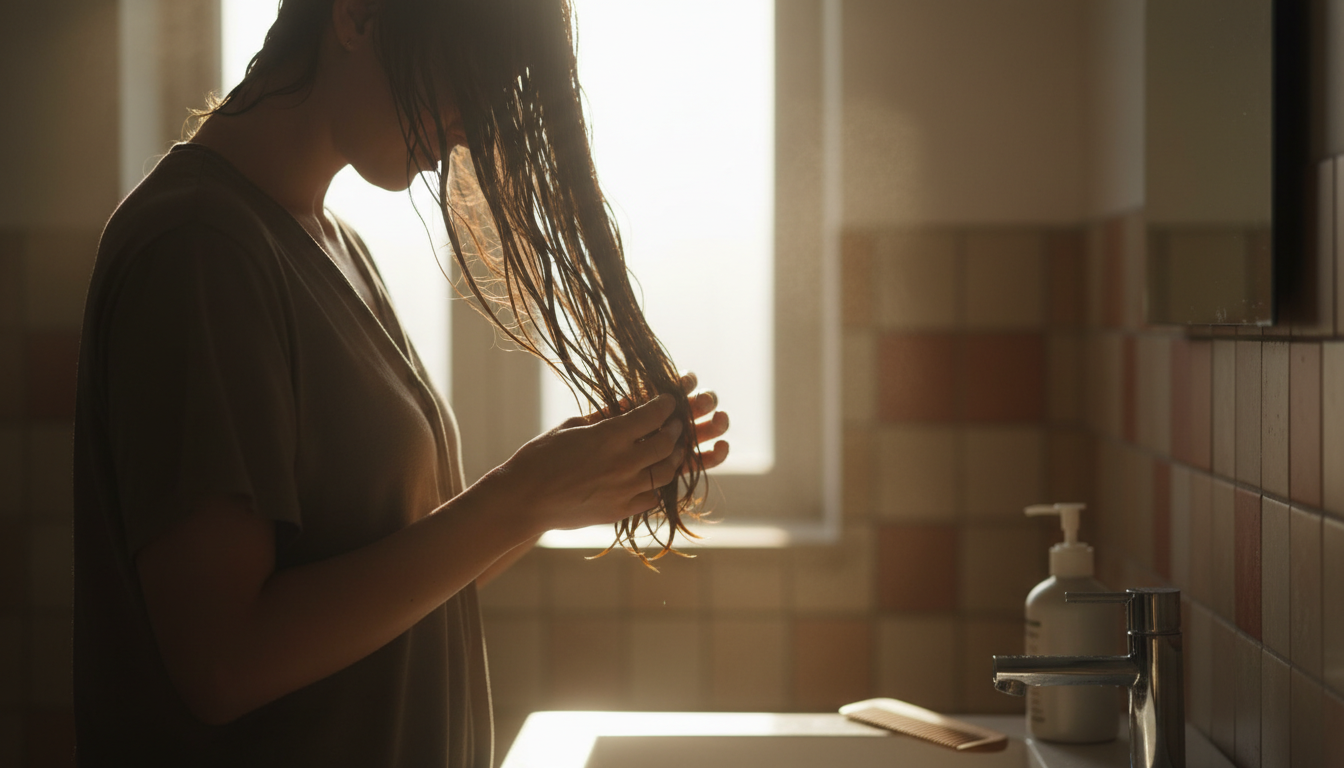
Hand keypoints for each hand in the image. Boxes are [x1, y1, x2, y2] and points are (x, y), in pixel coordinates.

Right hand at [483, 374, 729, 536]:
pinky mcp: (620, 511)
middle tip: (674, 423)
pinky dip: (658, 486)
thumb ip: (604, 417)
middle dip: (675, 429)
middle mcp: (623, 462)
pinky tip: (655, 478)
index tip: (668, 400)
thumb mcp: (572, 427)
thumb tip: (629, 404)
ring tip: (671, 449)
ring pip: (667, 472)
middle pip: (667, 442)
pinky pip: (653, 498)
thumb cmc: (540, 457)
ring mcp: (625, 489)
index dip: (665, 405)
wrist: (523, 499)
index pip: (653, 414)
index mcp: (610, 436)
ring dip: (673, 457)